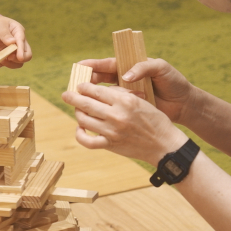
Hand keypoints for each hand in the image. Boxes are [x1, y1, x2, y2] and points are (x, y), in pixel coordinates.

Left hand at [0, 16, 31, 67]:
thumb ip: (4, 34)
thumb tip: (12, 42)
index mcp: (19, 32)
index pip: (23, 43)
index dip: (21, 51)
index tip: (19, 58)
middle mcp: (18, 43)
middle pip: (26, 55)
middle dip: (18, 59)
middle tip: (8, 58)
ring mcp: (12, 51)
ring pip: (17, 63)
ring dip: (7, 63)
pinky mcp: (5, 56)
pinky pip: (6, 64)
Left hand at [61, 79, 187, 163]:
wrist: (164, 145)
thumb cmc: (155, 120)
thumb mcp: (141, 100)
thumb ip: (120, 95)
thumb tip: (99, 91)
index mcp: (125, 101)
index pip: (96, 90)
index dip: (84, 87)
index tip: (79, 85)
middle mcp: (116, 115)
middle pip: (85, 103)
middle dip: (72, 97)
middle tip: (66, 95)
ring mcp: (112, 131)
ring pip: (83, 120)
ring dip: (77, 113)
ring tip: (77, 110)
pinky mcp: (110, 145)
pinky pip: (87, 141)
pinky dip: (80, 134)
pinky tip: (80, 129)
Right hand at [70, 57, 194, 125]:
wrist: (184, 103)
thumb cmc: (174, 82)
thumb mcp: (161, 69)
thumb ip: (144, 67)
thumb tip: (126, 75)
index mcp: (130, 67)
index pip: (108, 64)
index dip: (93, 65)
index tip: (80, 66)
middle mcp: (125, 80)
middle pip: (100, 79)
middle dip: (87, 81)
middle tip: (77, 85)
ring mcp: (125, 95)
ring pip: (103, 94)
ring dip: (92, 96)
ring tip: (81, 99)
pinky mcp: (128, 108)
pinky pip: (112, 107)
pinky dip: (103, 109)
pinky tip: (93, 113)